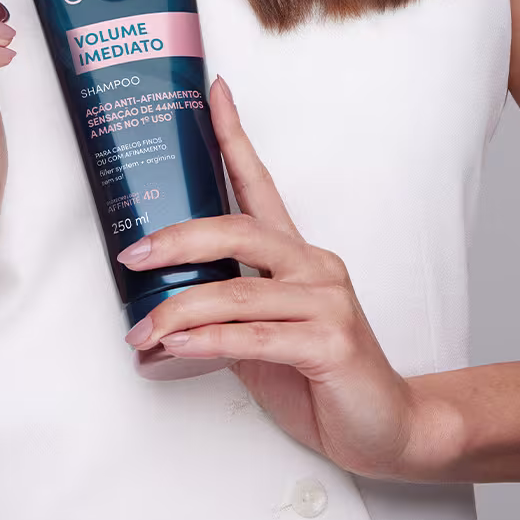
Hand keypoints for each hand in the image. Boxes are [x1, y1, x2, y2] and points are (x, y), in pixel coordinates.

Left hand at [116, 76, 427, 481]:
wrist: (388, 427)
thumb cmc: (320, 379)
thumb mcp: (262, 339)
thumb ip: (223, 317)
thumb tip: (157, 318)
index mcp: (296, 255)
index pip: (260, 183)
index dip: (234, 135)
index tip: (214, 91)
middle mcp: (314, 265)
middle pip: (237, 229)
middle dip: (177, 239)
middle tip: (132, 256)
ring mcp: (326, 300)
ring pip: (236, 290)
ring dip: (178, 311)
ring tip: (142, 330)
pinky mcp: (331, 342)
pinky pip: (254, 336)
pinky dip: (207, 341)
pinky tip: (178, 347)